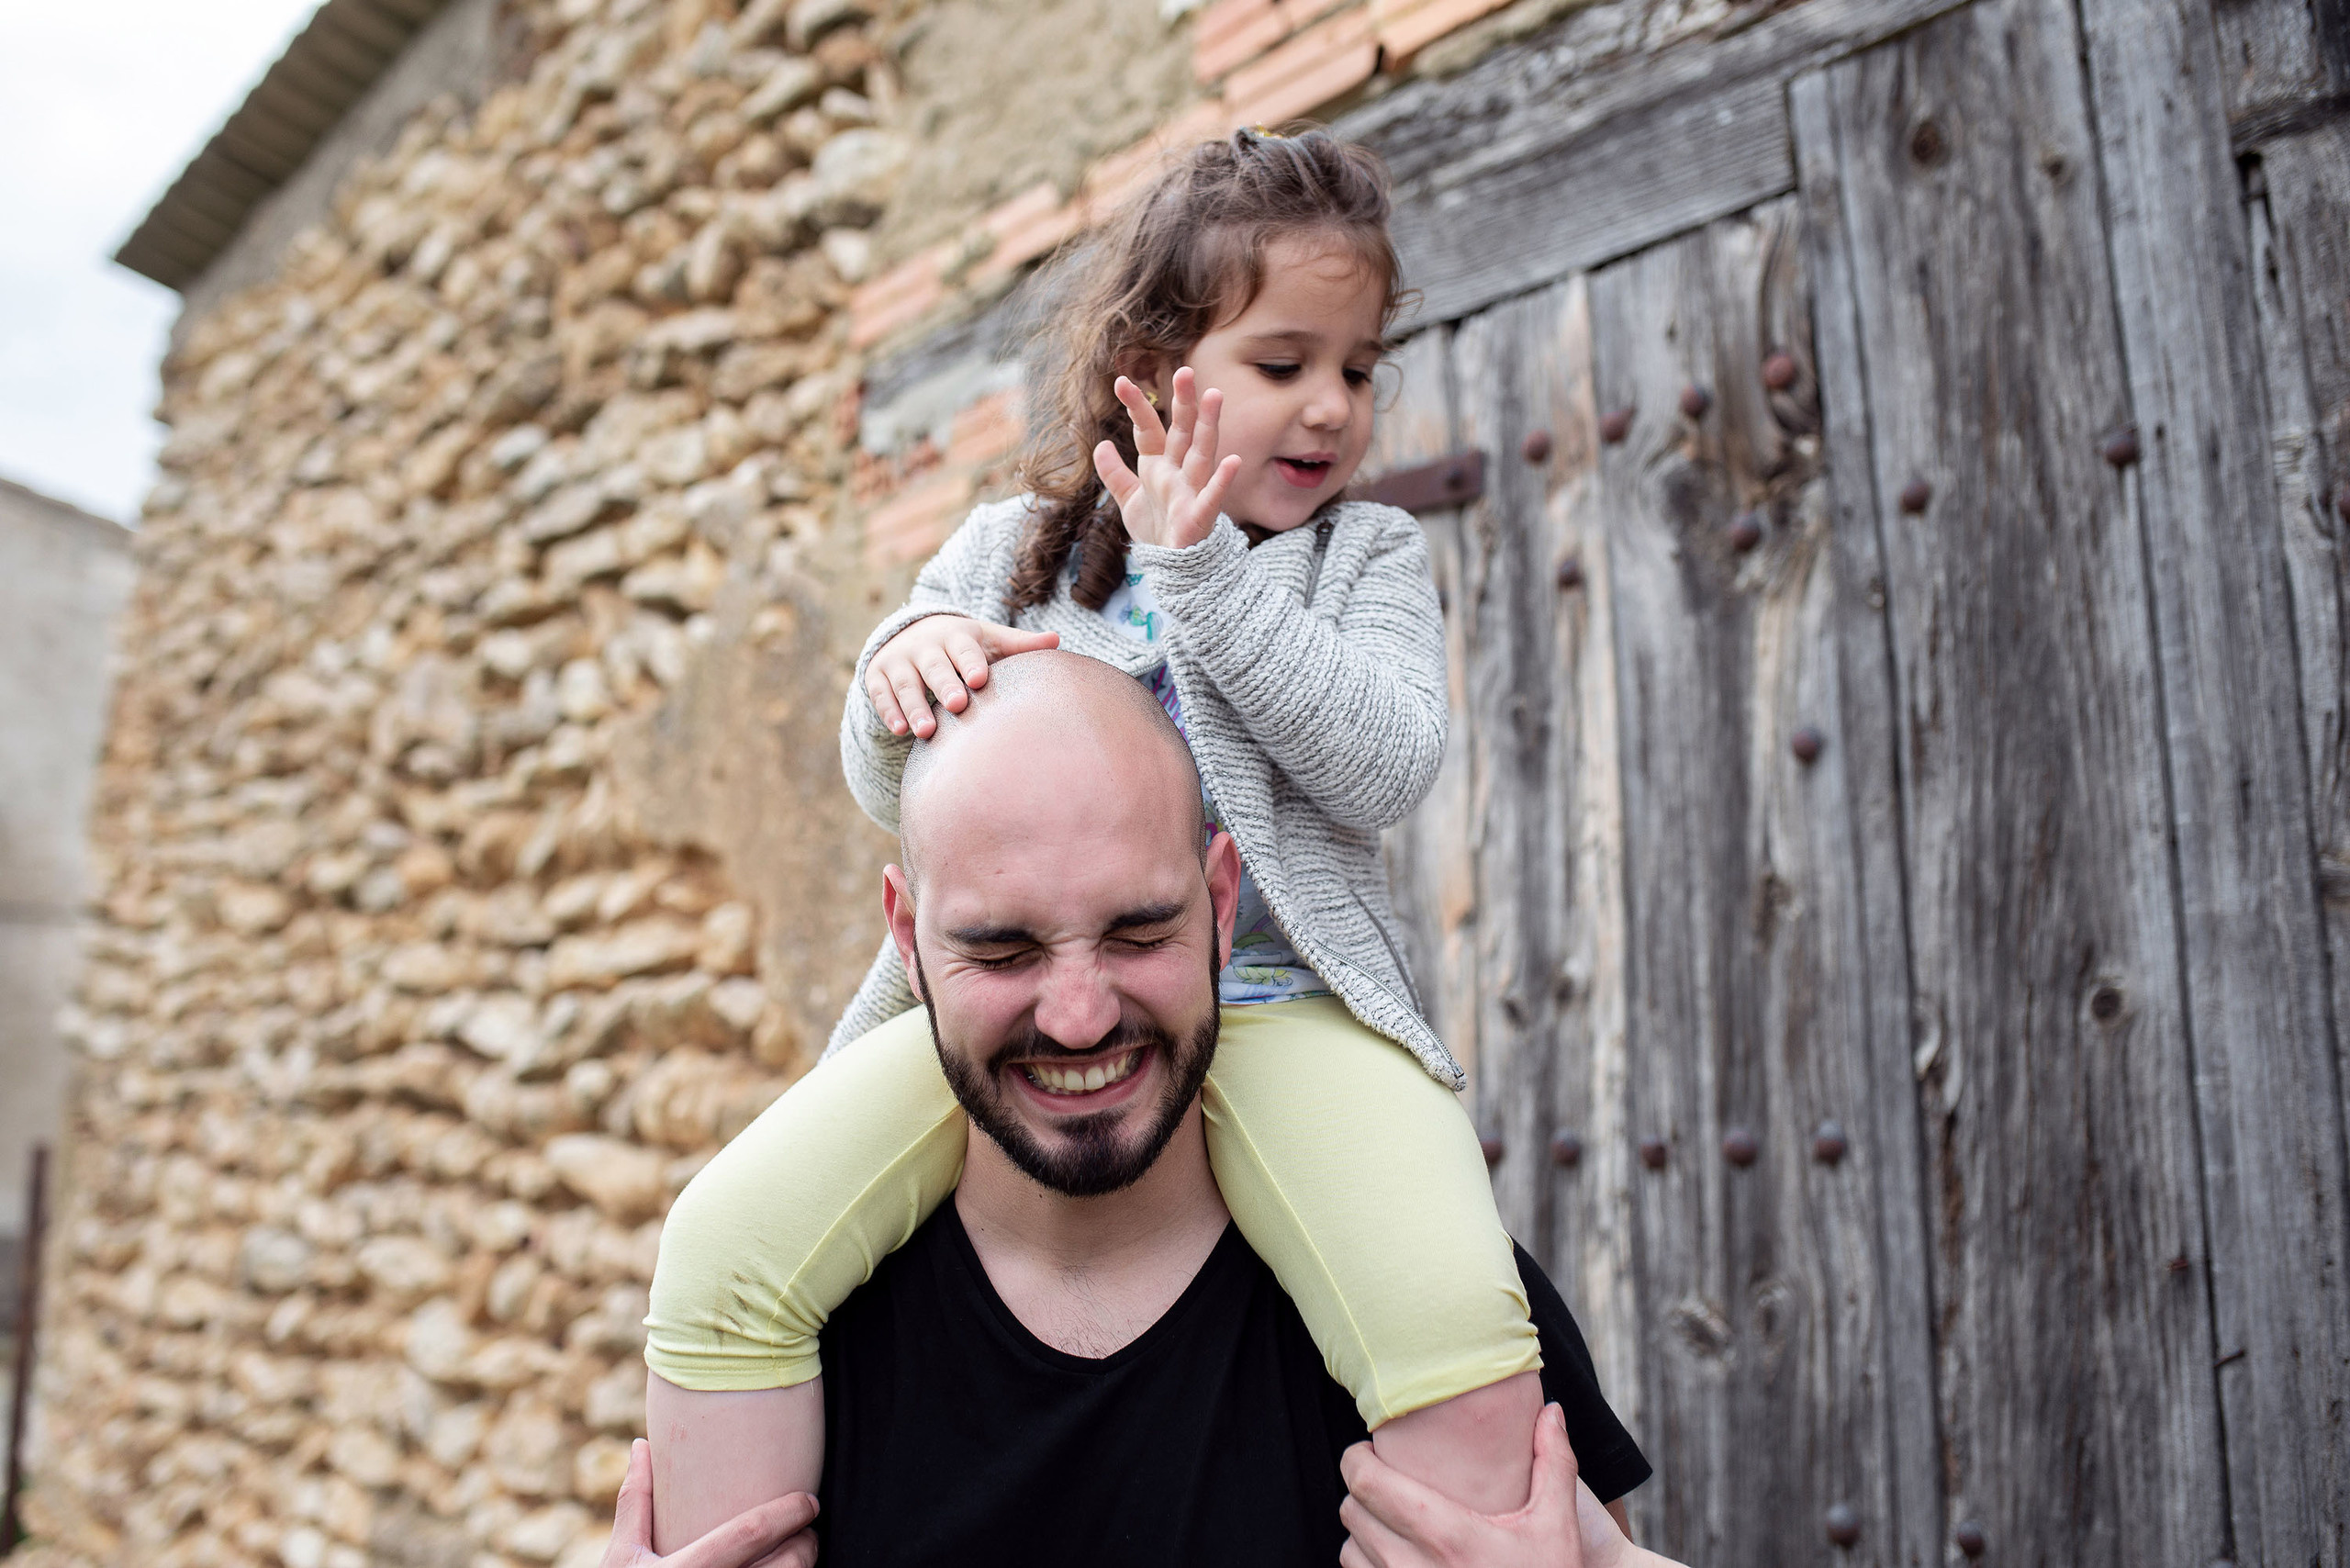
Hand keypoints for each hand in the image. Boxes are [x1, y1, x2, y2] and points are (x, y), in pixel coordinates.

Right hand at [602, 1438, 819, 1567]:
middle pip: (787, 1565)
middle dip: (805, 1543)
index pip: (750, 1533)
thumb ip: (636, 1502)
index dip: (787, 1513)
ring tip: (797, 1552)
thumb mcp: (622, 1555)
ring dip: (803, 1567)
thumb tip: (642, 1447)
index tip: (807, 1500)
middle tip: (806, 1529)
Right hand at [867, 615, 1059, 737]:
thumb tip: (1057, 641)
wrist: (909, 634)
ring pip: (906, 684)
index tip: (980, 679)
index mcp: (955, 636)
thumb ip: (1019, 644)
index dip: (970, 662)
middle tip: (957, 705)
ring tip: (926, 731)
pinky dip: (889, 712)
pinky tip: (899, 730)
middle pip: (934, 666)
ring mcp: (898, 661)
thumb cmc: (962, 646)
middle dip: (944, 685)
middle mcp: (924, 646)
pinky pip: (881, 695)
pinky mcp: (877, 676)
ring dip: (914, 706)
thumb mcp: (988, 640)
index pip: (963, 648)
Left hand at [1093, 365, 1242, 549]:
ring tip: (1214, 396)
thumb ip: (1114, 473)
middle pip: (1182, 432)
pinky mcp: (1199, 517)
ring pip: (1201, 453)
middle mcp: (1178, 473)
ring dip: (1208, 425)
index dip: (1137, 407)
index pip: (1148, 430)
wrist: (1170, 568)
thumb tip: (1100, 445)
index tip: (1121, 381)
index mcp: (1159, 466)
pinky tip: (1233, 460)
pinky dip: (1222, 480)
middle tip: (1185, 371)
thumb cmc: (1156, 530)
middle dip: (1183, 403)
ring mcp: (1191, 492)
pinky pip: (1213, 497)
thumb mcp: (1128, 500)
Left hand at [1339, 1404, 1662, 1567]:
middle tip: (1386, 1478)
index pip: (1368, 1483)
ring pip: (1349, 1548)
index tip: (1370, 1450)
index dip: (1357, 1459)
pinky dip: (1367, 1561)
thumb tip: (1551, 1411)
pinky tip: (1395, 1553)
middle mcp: (1413, 1566)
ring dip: (1363, 1529)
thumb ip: (1554, 1465)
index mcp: (1447, 1536)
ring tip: (1390, 1517)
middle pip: (1352, 1510)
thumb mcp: (1558, 1529)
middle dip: (1363, 1488)